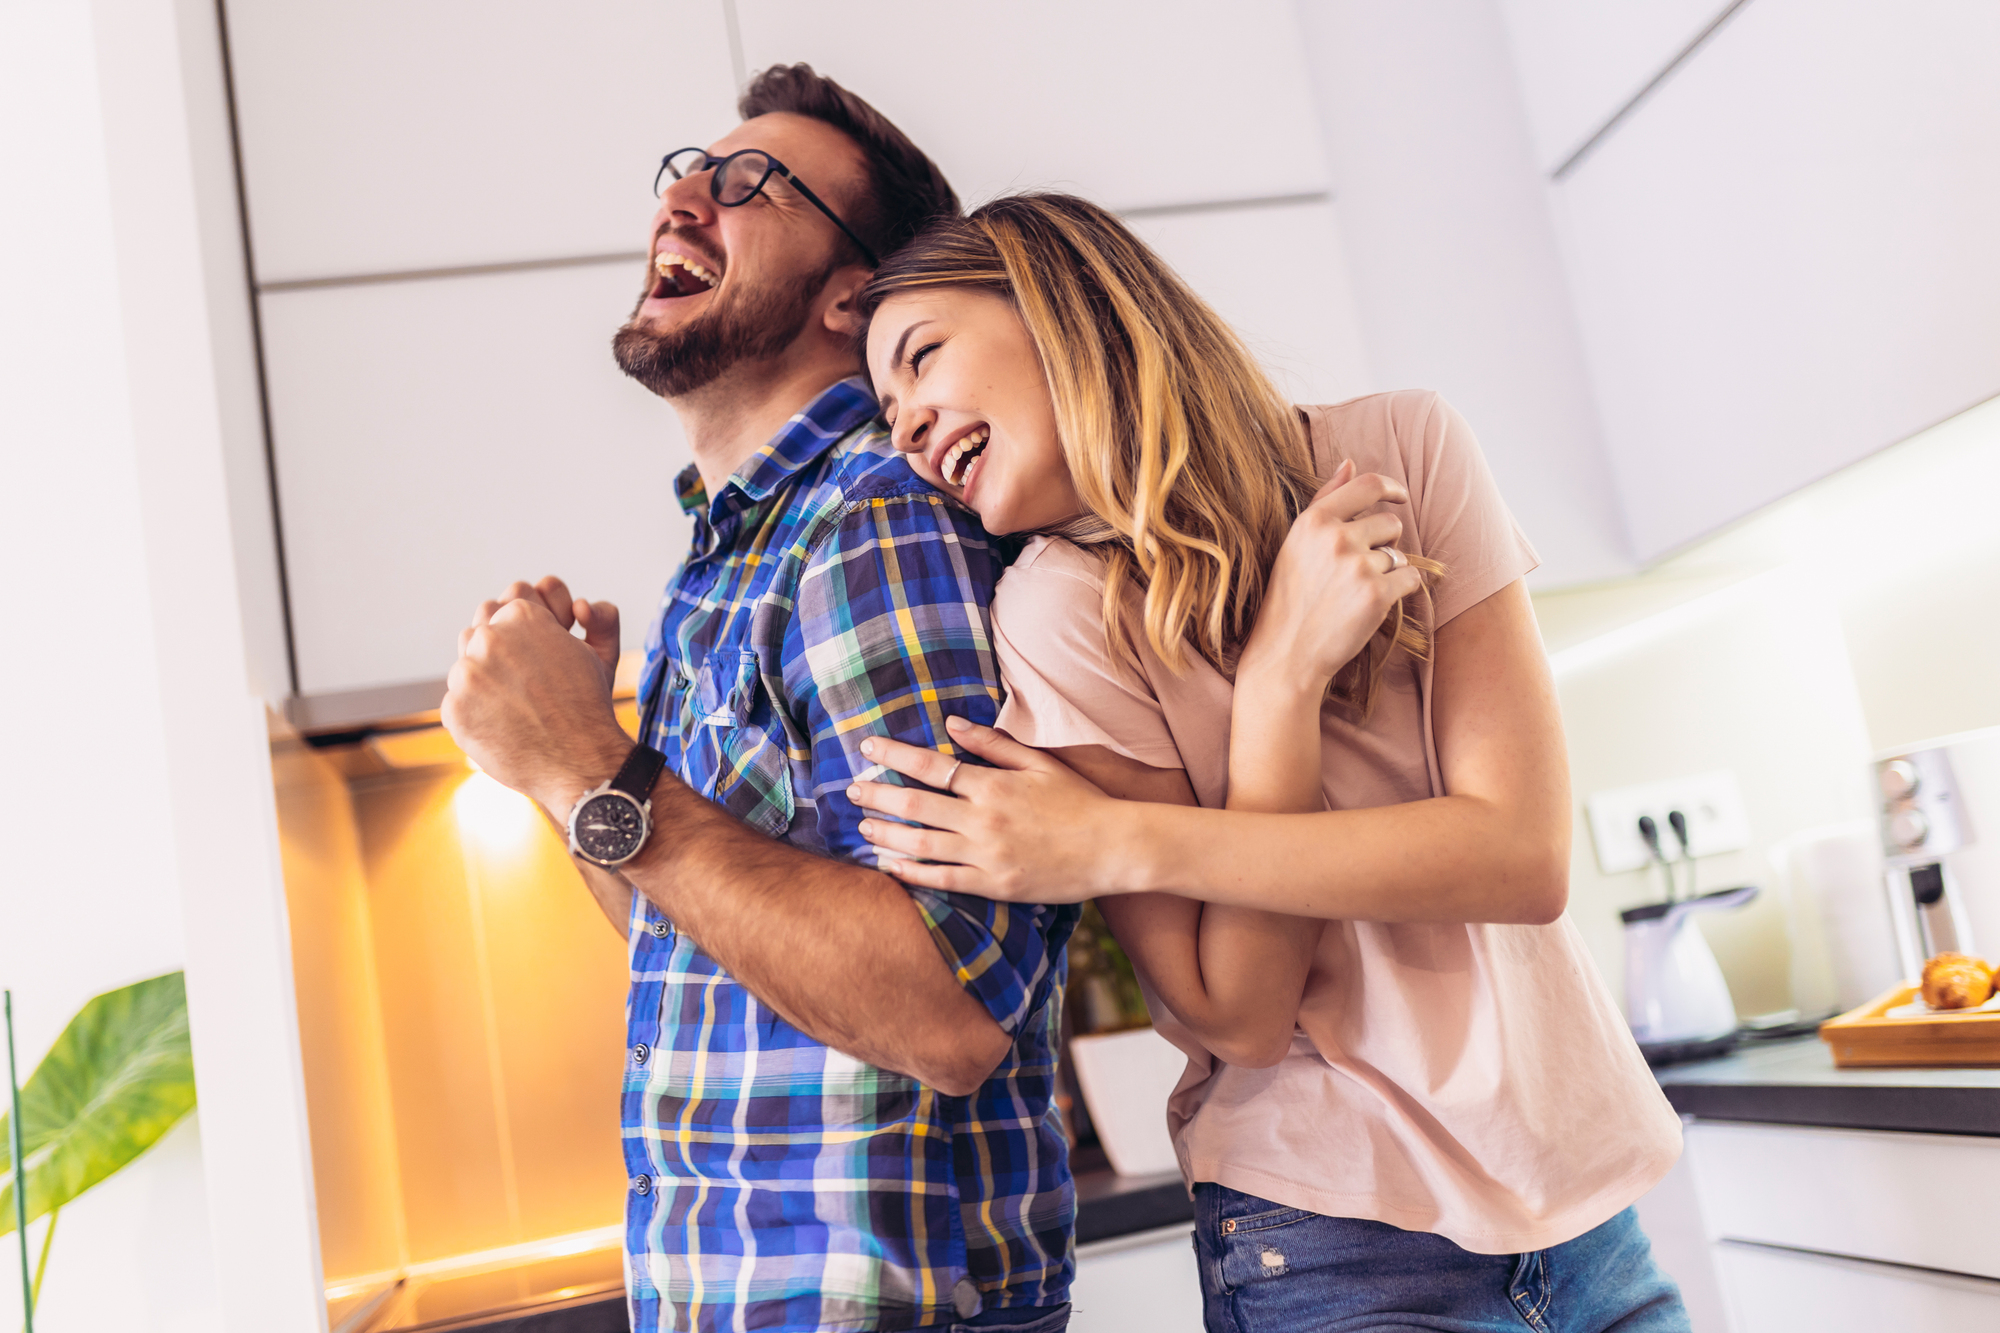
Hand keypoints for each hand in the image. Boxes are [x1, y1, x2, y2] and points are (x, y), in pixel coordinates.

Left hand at [443, 579, 630, 816]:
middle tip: (523, 682)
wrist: (581, 760)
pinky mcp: (453, 708)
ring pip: (463, 669)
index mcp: (523, 615)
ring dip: (483, 684)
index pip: (505, 612)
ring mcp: (468, 673)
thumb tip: (580, 607)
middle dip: (496, 654)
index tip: (534, 660)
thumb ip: (596, 618)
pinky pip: (456, 704)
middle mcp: (491, 637)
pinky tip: (504, 727)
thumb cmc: (590, 707)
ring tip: (515, 707)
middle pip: (478, 634)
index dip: (522, 637)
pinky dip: (475, 716)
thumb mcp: (602, 652)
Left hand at [848, 717, 1129, 902]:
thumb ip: (993, 743)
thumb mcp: (1039, 763)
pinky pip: (942, 880)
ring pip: (921, 845)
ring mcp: (987, 855)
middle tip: (852, 789)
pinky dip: (911, 873)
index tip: (868, 748)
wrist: (1114, 848)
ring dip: (886, 835)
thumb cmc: (1080, 801)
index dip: (894, 756)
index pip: (931, 765)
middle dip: (878, 795)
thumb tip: (951, 722)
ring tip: (863, 828)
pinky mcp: (993, 885)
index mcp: (993, 784)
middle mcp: (984, 819)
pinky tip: (889, 867)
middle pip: (916, 805)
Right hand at [1240, 460, 1425, 695]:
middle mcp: (1336, 537)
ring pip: (1398, 555)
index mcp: (1314, 521)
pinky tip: (1370, 606)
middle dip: (1384, 544)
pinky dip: (1399, 592)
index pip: (1367, 485)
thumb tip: (1350, 462)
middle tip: (1357, 573)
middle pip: (1389, 524)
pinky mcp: (1377, 595)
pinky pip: (1410, 579)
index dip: (1391, 487)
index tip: (1399, 496)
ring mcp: (1358, 566)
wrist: (1286, 654)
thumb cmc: (1290, 598)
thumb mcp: (1296, 543)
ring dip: (1386, 573)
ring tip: (1353, 595)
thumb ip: (1325, 499)